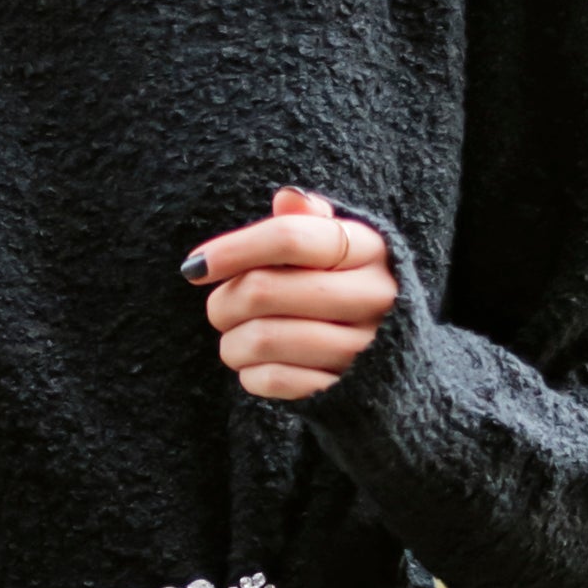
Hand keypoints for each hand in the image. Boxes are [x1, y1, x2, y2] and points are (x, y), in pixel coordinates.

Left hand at [187, 185, 398, 406]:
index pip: (289, 238)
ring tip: (236, 337)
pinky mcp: (343, 389)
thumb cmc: (345, 288)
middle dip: (222, 301)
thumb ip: (306, 223)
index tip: (196, 265)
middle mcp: (373, 296)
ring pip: (259, 339)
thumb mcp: (336, 247)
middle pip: (263, 291)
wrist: (392, 361)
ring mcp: (361, 347)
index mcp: (370, 249)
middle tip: (219, 307)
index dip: (234, 249)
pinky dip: (249, 372)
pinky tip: (258, 364)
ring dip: (231, 341)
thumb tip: (288, 198)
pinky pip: (270, 379)